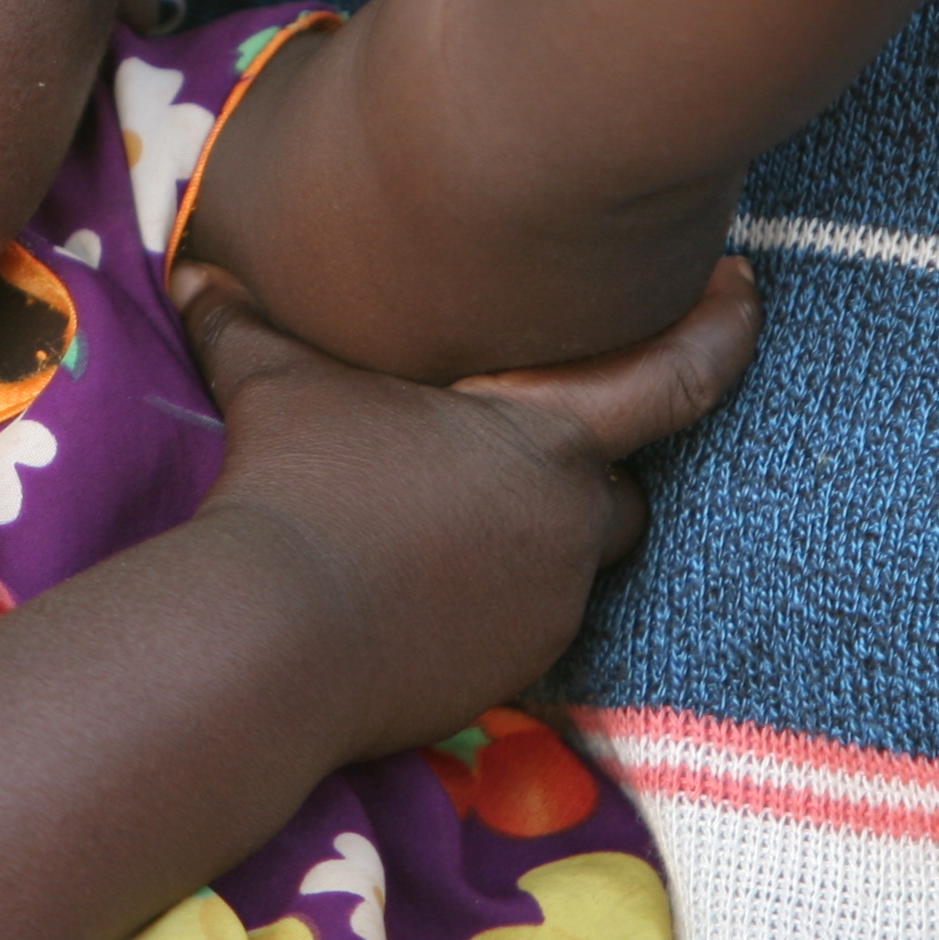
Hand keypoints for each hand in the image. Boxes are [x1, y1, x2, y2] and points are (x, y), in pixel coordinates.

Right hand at [180, 254, 758, 757]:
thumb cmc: (293, 487)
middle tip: (536, 447)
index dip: (722, 329)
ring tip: (467, 524)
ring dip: (541, 539)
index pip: (674, 378)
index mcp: (542, 435)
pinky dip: (500, 599)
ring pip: (578, 561)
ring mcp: (550, 602)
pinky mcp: (519, 668)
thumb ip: (246, 324)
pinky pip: (534, 623)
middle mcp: (568, 518)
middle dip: (587, 470)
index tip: (745, 289)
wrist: (279, 632)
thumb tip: (192, 271)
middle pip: (625, 486)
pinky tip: (433, 587)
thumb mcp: (273, 387)